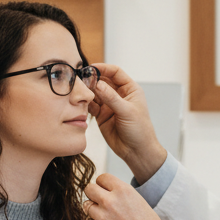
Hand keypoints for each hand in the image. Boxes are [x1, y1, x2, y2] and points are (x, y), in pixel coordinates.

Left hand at [84, 174, 172, 219]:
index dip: (103, 185)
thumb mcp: (138, 201)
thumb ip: (121, 195)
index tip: (105, 191)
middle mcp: (111, 201)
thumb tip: (106, 192)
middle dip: (93, 195)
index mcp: (123, 190)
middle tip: (99, 203)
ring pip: (86, 206)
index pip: (102, 177)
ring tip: (106, 219)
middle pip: (89, 189)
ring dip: (94, 211)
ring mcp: (102, 216)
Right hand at [88, 63, 167, 183]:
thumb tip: (97, 84)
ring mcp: (109, 105)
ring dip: (88, 91)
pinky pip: (91, 105)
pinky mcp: (101, 115)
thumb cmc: (140, 130)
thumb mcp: (127, 111)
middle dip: (93, 79)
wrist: (137, 152)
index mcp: (130, 89)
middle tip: (81, 80)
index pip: (115, 73)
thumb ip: (111, 98)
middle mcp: (119, 95)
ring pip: (95, 93)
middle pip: (103, 81)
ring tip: (79, 92)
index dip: (103, 68)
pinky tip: (81, 103)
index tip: (91, 68)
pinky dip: (86, 103)